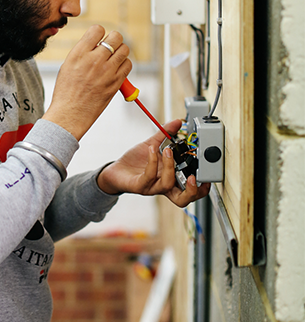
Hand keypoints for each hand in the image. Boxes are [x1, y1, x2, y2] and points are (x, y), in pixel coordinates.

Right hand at [43, 25, 131, 140]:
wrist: (70, 114)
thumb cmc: (67, 91)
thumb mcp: (68, 65)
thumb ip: (83, 51)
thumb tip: (97, 43)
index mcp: (79, 53)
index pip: (97, 29)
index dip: (100, 33)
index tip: (99, 40)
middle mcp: (94, 60)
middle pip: (115, 37)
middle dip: (113, 40)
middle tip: (109, 47)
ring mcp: (107, 71)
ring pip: (125, 49)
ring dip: (120, 51)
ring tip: (113, 58)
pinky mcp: (116, 82)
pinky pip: (128, 65)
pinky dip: (124, 64)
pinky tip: (116, 69)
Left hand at [96, 119, 210, 207]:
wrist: (115, 170)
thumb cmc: (135, 162)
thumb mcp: (153, 145)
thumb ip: (166, 133)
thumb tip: (178, 122)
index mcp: (171, 178)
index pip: (190, 191)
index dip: (200, 189)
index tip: (207, 178)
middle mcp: (163, 185)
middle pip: (183, 199)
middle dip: (192, 190)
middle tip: (193, 177)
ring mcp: (152, 187)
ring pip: (168, 184)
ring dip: (170, 166)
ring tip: (167, 150)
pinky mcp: (140, 185)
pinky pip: (150, 176)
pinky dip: (153, 161)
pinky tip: (152, 149)